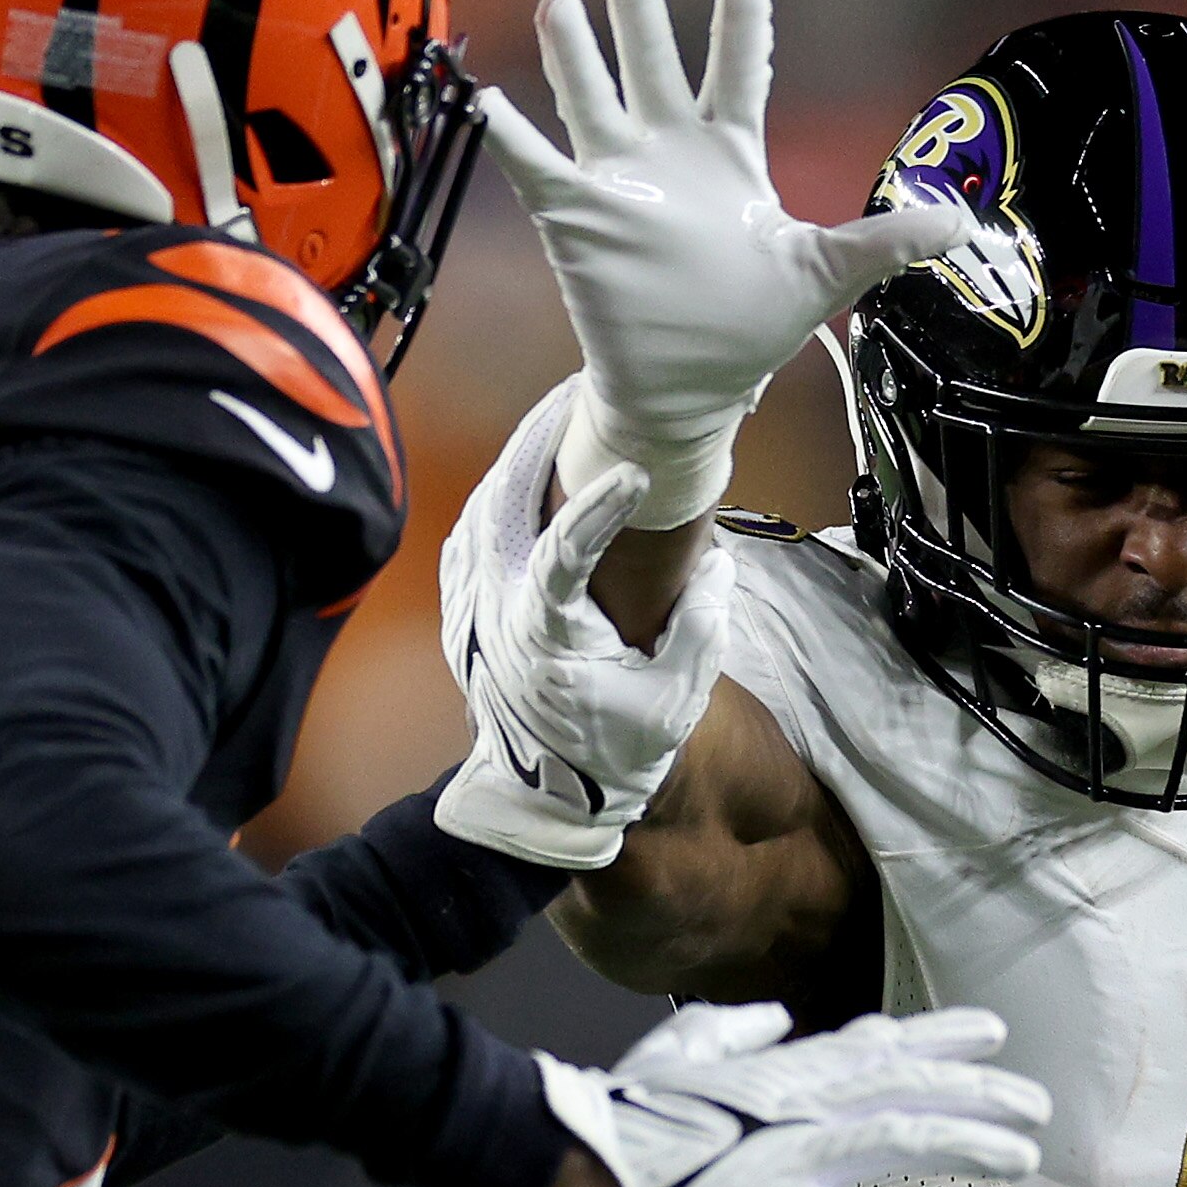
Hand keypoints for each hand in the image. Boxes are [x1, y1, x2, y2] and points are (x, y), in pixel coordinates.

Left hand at [435, 388, 733, 868]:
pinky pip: (473, 528)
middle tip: (584, 392)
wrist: (552, 794)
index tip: (636, 473)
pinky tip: (527, 457)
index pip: (563, 558)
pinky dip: (499, 487)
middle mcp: (500, 614)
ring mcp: (476, 607)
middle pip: (505, 508)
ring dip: (520, 457)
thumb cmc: (619, 745)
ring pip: (483, 510)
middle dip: (543, 443)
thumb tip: (717, 561)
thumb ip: (700, 627)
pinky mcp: (469, 604)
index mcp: (548, 637)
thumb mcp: (676, 697)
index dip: (596, 510)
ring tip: (562, 409)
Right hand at [478, 0, 967, 527]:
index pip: (740, 64)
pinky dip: (512, 137)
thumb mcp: (825, 275)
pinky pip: (536, 168)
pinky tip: (488, 99)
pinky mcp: (577, 218)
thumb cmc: (748, 327)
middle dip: (640, 3)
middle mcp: (670, 152)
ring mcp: (620, 180)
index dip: (742, 11)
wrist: (688, 389)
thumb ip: (885, 240)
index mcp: (730, 153)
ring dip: (575, 50)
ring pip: (592, 97)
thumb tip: (963, 223)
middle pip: (654, 60)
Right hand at [509, 1003, 1049, 1186]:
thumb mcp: (681, 1046)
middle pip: (910, 1084)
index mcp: (782, 1065)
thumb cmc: (625, 1103)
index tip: (989, 1030)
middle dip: (980, 1089)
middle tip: (1038, 1100)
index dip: (938, 1036)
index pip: (878, 1044)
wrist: (585, 1155)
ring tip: (1026, 1154)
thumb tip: (780, 1020)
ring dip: (970, 1142)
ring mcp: (795, 1152)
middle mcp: (803, 1099)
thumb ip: (737, 1029)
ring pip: (904, 1137)